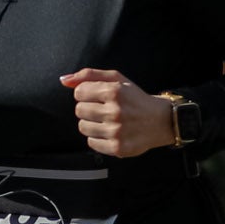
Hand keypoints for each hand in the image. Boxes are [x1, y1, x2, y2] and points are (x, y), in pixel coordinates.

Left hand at [60, 68, 178, 157]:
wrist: (160, 120)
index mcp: (115, 91)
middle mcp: (115, 111)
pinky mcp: (118, 148)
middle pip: (79, 110)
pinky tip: (111, 132)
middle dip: (88, 108)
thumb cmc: (135, 98)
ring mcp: (117, 131)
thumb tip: (63, 80)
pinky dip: (98, 138)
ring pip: (83, 127)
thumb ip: (88, 75)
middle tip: (104, 109)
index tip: (98, 96)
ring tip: (107, 121)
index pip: (79, 92)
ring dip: (92, 123)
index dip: (86, 94)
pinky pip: (91, 143)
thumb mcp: (117, 79)